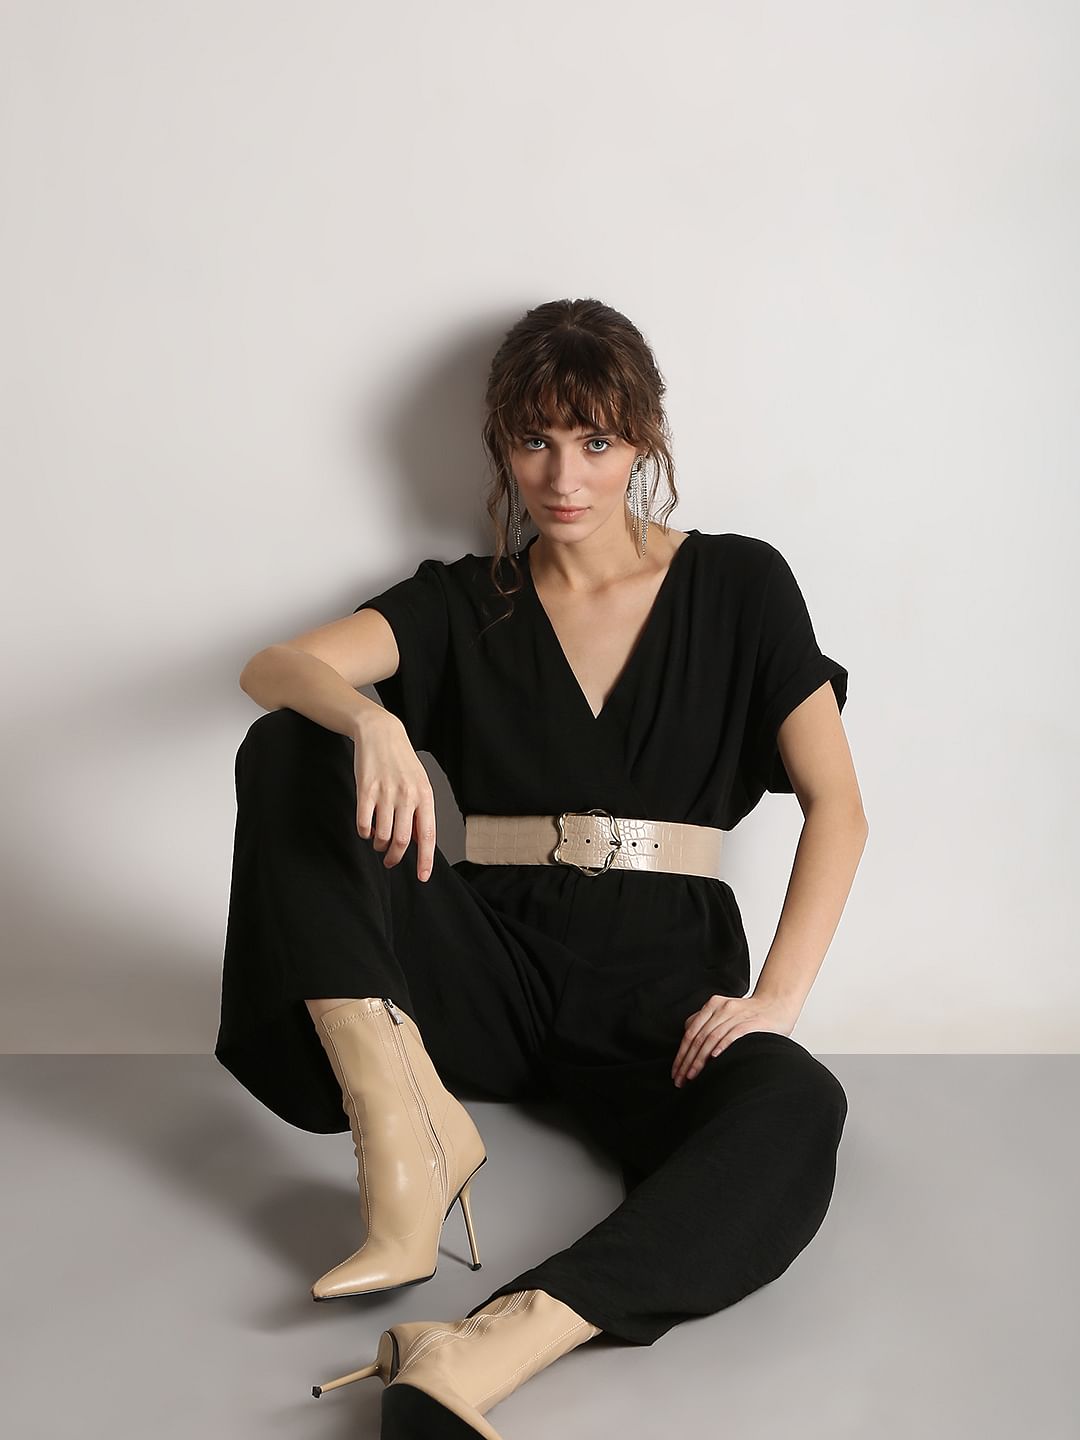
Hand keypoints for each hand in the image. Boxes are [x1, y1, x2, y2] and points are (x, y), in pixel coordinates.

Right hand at [352, 711, 436, 882]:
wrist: (381, 733)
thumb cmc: (402, 762)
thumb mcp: (419, 784)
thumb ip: (420, 811)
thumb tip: (419, 842)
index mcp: (425, 795)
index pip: (428, 836)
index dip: (425, 860)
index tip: (422, 877)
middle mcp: (407, 795)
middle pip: (402, 840)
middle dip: (395, 857)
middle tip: (389, 861)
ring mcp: (386, 793)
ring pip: (382, 835)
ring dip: (378, 844)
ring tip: (378, 841)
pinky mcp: (365, 790)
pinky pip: (364, 824)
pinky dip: (364, 832)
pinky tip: (366, 828)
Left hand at [670, 992, 799, 1086]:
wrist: (777, 1004)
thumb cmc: (749, 1015)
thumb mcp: (724, 1014)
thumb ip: (706, 1023)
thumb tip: (687, 1040)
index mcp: (712, 1005)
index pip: (691, 1032)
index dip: (681, 1054)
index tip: (675, 1072)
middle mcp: (722, 1008)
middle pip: (698, 1037)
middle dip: (687, 1061)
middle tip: (680, 1079)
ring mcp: (737, 1014)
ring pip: (711, 1038)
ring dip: (699, 1060)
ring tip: (692, 1076)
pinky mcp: (751, 1023)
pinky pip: (733, 1034)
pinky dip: (722, 1046)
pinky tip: (714, 1058)